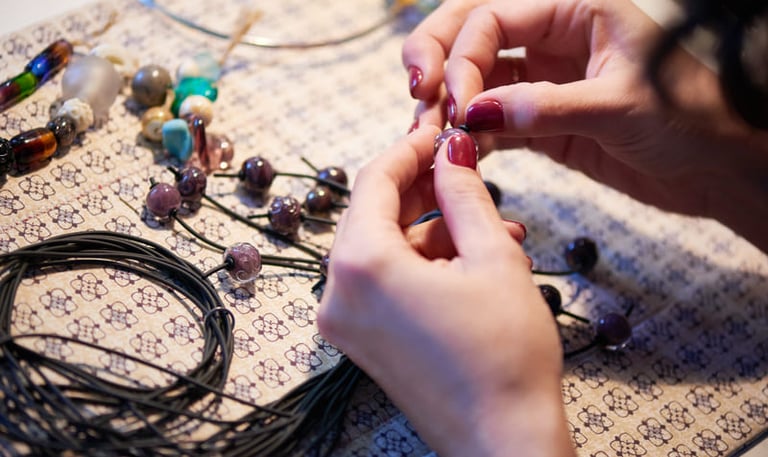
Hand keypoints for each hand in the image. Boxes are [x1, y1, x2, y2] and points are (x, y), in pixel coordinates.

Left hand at [318, 126, 573, 456]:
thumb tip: (452, 150)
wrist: (503, 443)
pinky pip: (385, 282)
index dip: (409, 149)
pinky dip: (422, 264)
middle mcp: (337, 293)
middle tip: (463, 169)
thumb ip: (464, 194)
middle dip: (422, 189)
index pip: (374, 181)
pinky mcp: (362, 341)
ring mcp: (345, 321)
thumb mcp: (493, 257)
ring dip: (431, 230)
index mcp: (361, 265)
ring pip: (383, 248)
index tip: (438, 131)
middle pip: (373, 214)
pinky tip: (472, 257)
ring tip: (492, 225)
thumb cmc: (504, 356)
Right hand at [403, 0, 767, 251]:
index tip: (460, 102)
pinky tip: (457, 151)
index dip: (465, 55)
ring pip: (476, 81)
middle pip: (472, 34)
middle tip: (419, 93)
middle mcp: (553, 40)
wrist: (718, 168)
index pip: (494, 16)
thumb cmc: (693, 119)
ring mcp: (543, 83)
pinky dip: (470, 135)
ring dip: (448, 104)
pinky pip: (492, 121)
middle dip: (439, 60)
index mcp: (576, 11)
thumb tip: (478, 114)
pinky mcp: (542, 123)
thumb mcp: (621, 105)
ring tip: (430, 133)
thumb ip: (547, 108)